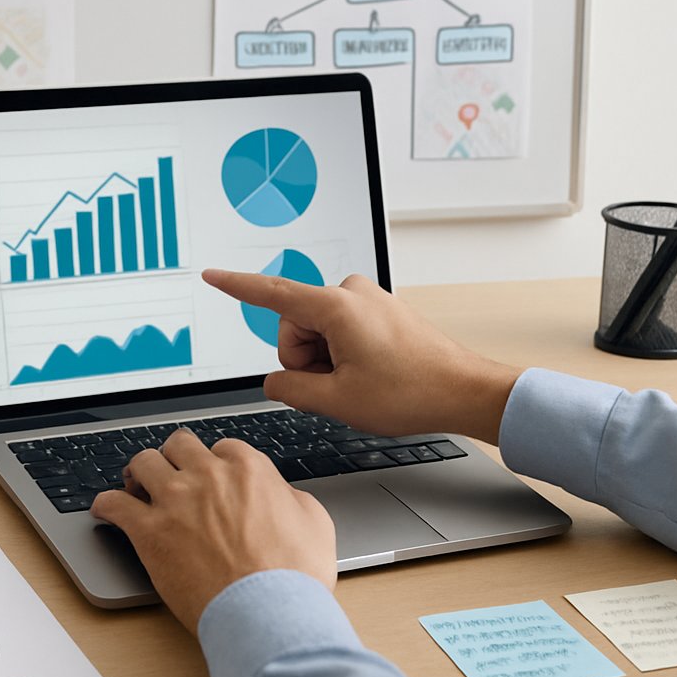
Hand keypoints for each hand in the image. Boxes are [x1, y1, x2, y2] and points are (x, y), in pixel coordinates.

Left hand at [90, 429, 336, 633]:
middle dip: (175, 457)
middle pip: (179, 445)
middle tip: (171, 474)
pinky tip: (105, 510)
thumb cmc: (295, 576)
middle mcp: (208, 475)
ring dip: (140, 472)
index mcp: (248, 469)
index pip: (222, 448)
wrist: (269, 611)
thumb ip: (289, 497)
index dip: (215, 464)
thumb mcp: (314, 522)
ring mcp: (175, 500)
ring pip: (143, 462)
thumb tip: (278, 494)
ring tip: (136, 486)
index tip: (210, 477)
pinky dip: (106, 505)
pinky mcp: (149, 531)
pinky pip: (113, 504)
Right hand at [203, 269, 520, 443]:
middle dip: (306, 361)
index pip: (271, 293)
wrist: (463, 391)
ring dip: (327, 363)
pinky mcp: (378, 311)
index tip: (212, 275)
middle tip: (340, 386)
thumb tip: (275, 381)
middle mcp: (351, 294)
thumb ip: (290, 389)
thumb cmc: (411, 392)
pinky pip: (340, 333)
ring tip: (362, 382)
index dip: (237, 286)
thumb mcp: (337, 401)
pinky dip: (345, 357)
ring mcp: (367, 300)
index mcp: (337, 307)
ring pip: (317, 334)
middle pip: (295, 328)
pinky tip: (372, 375)